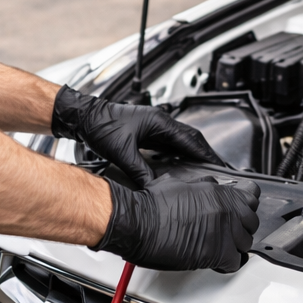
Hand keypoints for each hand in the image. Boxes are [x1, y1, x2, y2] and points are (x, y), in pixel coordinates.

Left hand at [51, 87, 226, 186]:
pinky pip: (170, 141)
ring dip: (193, 151)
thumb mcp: (122, 151)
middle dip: (205, 152)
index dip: (205, 153)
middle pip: (190, 138)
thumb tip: (153, 186)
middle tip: (217, 166)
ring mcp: (154, 124)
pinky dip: (179, 151)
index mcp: (159, 121)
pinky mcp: (147, 130)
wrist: (85, 116)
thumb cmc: (101, 125)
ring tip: (203, 166)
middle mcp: (160, 121)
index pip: (190, 139)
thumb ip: (139, 170)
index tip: (217, 164)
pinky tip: (180, 161)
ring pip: (181, 139)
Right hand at [93, 174, 260, 271]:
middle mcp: (224, 209)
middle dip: (241, 228)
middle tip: (229, 233)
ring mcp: (224, 230)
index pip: (250, 196)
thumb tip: (205, 187)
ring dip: (235, 246)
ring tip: (220, 248)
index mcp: (216, 191)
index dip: (245, 206)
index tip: (240, 212)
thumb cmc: (150, 205)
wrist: (139, 222)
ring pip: (246, 243)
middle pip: (251, 222)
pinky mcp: (218, 252)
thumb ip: (199, 186)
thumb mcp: (178, 184)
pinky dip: (227, 264)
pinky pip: (235, 262)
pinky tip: (217, 262)